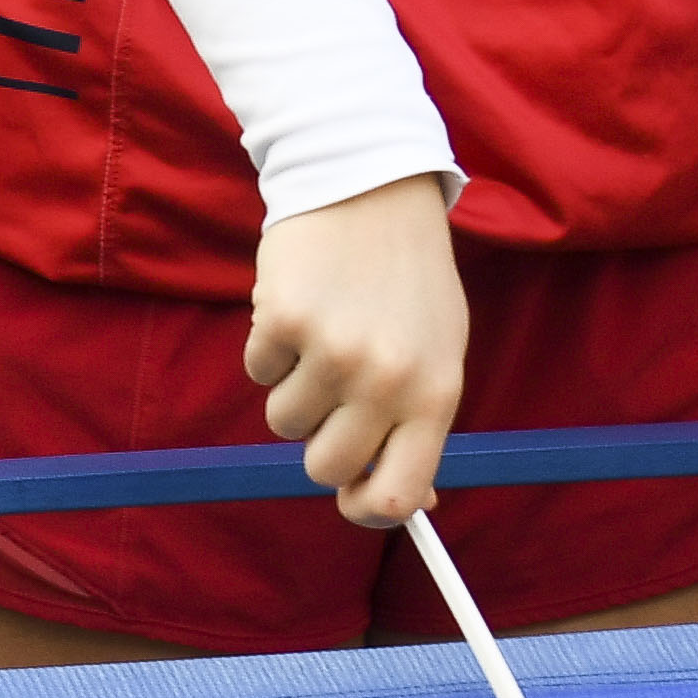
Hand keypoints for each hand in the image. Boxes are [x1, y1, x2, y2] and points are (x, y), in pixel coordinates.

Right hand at [246, 171, 470, 527]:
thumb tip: (412, 504)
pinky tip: (304, 303)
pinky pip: (258, 371)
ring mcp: (334, 351)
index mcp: (437, 393)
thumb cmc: (409, 281)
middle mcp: (388, 379)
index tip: (350, 495)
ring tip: (326, 331)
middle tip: (335, 390)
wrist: (374, 187)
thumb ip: (421, 425)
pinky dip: (271, 346)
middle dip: (319, 440)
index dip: (364, 510)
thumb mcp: (439, 350)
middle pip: (324, 468)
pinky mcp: (285, 321)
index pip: (397, 495)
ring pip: (284, 422)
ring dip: (295, 386)